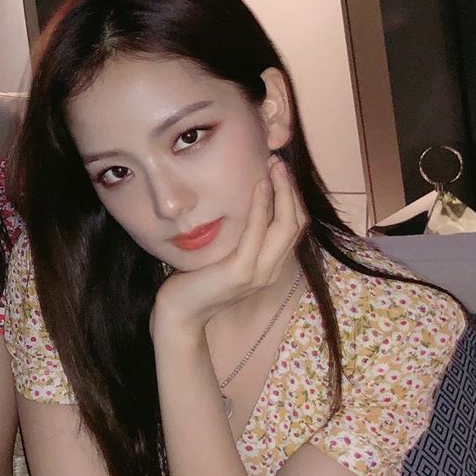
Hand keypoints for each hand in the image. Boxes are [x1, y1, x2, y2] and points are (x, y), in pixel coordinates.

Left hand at [150, 157, 305, 342]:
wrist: (180, 313)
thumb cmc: (196, 281)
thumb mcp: (224, 256)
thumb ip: (239, 238)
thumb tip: (242, 205)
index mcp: (269, 266)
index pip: (292, 227)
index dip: (292, 197)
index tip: (281, 171)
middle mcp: (270, 270)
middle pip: (295, 224)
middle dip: (290, 190)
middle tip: (279, 161)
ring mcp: (258, 273)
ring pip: (284, 226)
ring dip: (281, 192)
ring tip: (274, 166)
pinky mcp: (241, 272)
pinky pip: (257, 234)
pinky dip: (261, 207)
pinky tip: (257, 186)